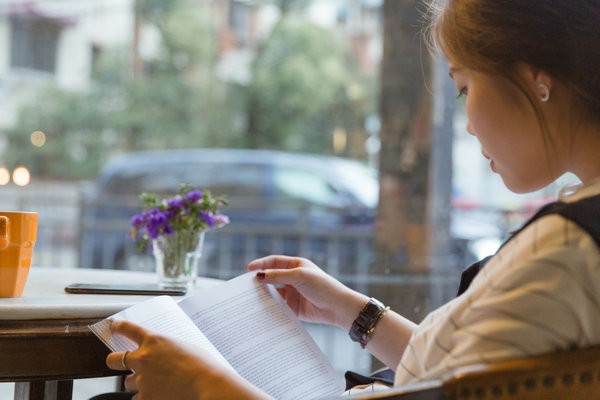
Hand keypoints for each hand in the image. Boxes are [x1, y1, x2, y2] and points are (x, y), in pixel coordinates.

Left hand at [106, 321, 268, 399]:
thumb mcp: (182, 347)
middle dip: (114, 361)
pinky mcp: (146, 396)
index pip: (128, 329)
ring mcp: (142, 379)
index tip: (114, 327)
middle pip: (113, 360)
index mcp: (154, 340)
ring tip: (155, 383)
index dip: (118, 327)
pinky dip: (146, 397)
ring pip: (128, 382)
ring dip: (137, 382)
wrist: (207, 383)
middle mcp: (143, 358)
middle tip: (118, 362)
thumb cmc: (202, 364)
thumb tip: (157, 355)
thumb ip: (165, 349)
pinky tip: (159, 394)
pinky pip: (138, 398)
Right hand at [246, 255, 368, 329]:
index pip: (274, 262)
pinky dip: (270, 308)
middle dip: (259, 281)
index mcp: (296, 265)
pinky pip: (278, 306)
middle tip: (245, 286)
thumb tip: (259, 275)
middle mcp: (293, 278)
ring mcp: (292, 293)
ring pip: (273, 293)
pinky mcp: (293, 307)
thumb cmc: (322, 286)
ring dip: (263, 295)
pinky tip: (261, 310)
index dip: (260, 264)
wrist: (337, 307)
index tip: (248, 269)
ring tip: (250, 299)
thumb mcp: (299, 276)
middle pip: (271, 277)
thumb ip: (278, 276)